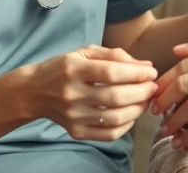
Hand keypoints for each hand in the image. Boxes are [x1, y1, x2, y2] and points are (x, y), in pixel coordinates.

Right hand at [29, 45, 158, 141]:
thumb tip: (146, 66)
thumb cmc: (63, 68)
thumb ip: (115, 55)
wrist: (33, 92)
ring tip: (147, 100)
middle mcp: (72, 94)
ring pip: (115, 118)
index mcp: (74, 69)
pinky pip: (109, 134)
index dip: (136, 74)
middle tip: (154, 87)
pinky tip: (132, 114)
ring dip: (138, 109)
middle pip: (115, 97)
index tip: (152, 72)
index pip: (111, 73)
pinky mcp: (75, 132)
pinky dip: (127, 125)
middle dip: (142, 92)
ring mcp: (73, 116)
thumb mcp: (84, 52)